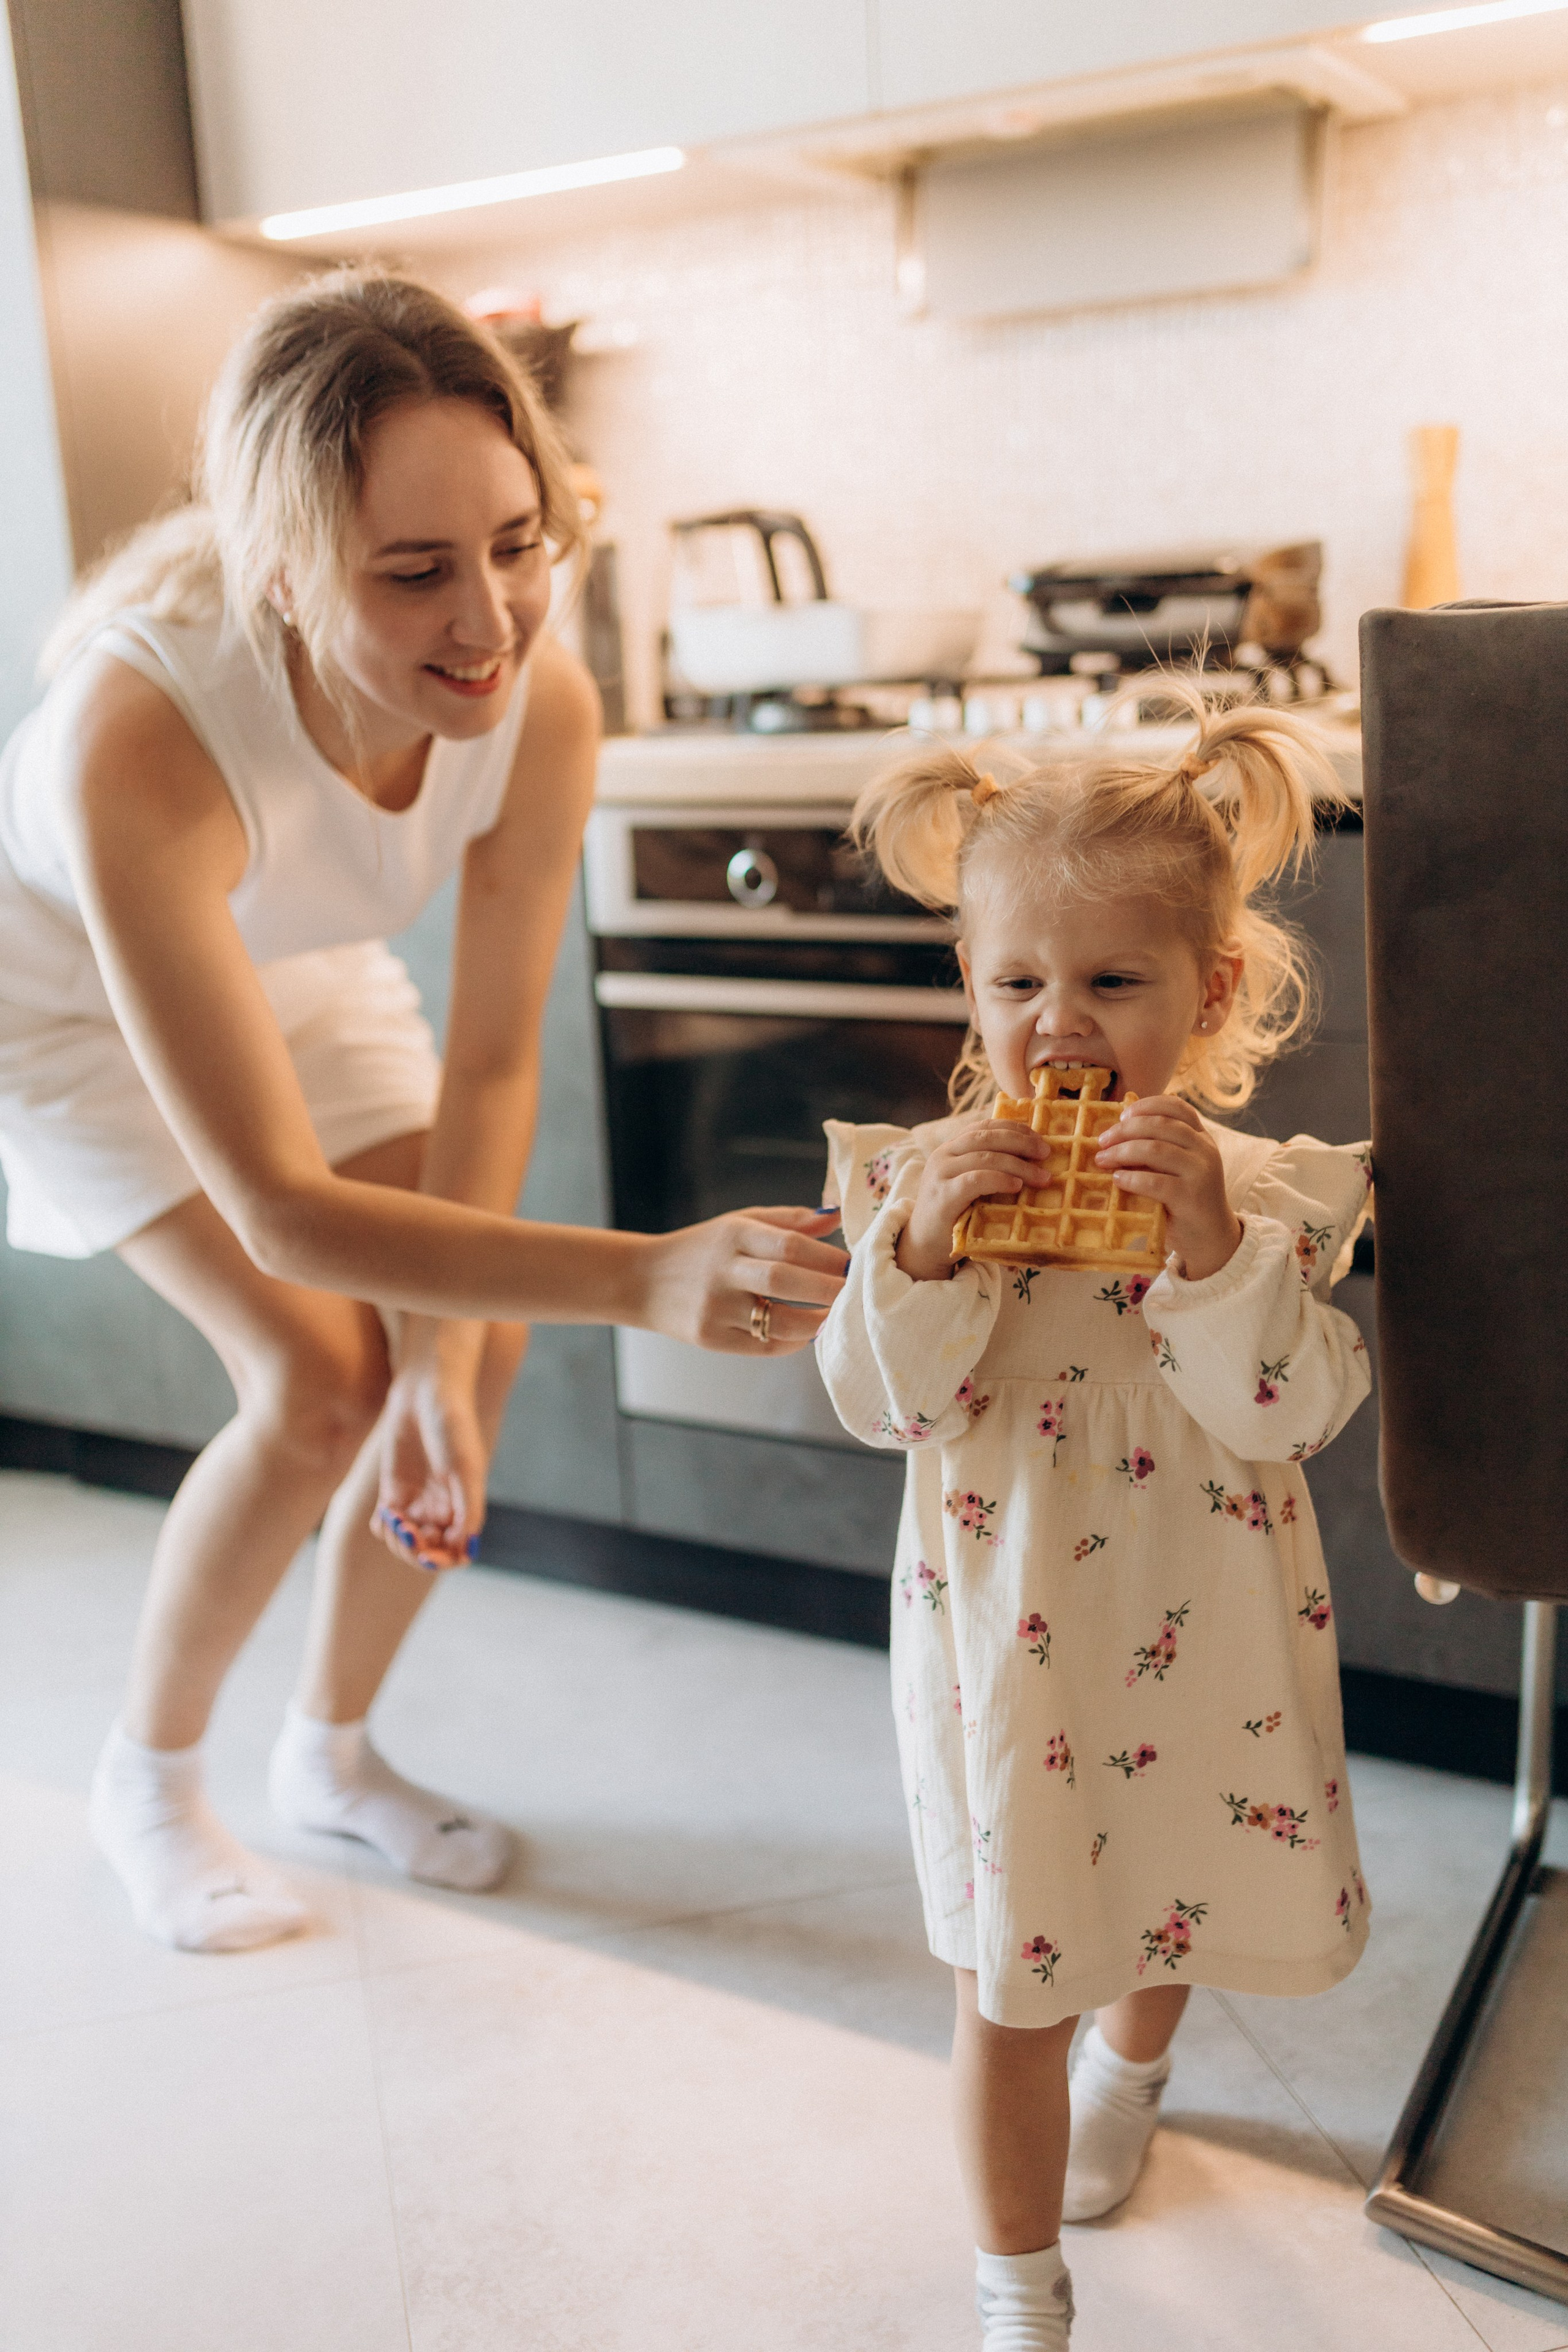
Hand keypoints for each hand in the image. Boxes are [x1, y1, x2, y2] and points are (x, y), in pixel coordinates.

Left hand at [373, 1360, 487, 1571]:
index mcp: (465, 1508)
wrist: (426, 1392)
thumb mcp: (466, 1468)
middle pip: (429, 1552)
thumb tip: (466, 1549)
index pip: (456, 1552)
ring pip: (406, 1542)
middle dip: (418, 1552)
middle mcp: (442, 1509)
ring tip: (396, 1519)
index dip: (444, 1560)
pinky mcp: (394, 1489)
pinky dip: (385, 1527)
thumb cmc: (453, 1426)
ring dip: (399, 1540)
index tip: (432, 1552)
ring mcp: (418, 1501)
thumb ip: (469, 1509)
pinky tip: (387, 1514)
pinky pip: (387, 1524)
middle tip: (409, 1534)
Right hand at [640, 1205, 847, 1353]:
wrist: (643, 1280)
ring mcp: (715, 1307)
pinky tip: (806, 1333)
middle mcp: (723, 1270)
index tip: (854, 1264)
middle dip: (828, 1289)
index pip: (790, 1245)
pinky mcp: (710, 1338)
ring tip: (836, 1317)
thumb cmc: (702, 1249)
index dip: (828, 1257)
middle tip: (856, 1293)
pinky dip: (791, 1342)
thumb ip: (789, 1221)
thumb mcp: (739, 1223)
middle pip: (785, 1281)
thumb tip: (836, 1216)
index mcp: (734, 1234)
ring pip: (779, 1321)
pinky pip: (763, 1346)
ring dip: (816, 1322)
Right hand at [898, 1116, 1048, 1282]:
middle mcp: (943, 1155)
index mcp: (951, 1148)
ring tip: (1042, 1177)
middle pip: (987, 1136)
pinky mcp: (943, 1196)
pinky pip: (975, 1180)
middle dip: (1021, 1142)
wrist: (925, 1246)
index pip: (984, 1126)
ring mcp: (941, 1174)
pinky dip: (1000, 1179)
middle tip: (1046, 1153)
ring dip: (1019, 1165)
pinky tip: (1017, 1186)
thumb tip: (1035, 1160)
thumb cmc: (956, 1216)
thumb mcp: (971, 1185)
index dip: (1014, 1128)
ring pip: (985, 1157)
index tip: (1040, 1137)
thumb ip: (990, 1169)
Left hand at [1093, 1095, 1241, 1281]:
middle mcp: (1205, 1150)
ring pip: (1156, 1149)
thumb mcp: (1177, 1169)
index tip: (1123, 1114)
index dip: (1147, 1105)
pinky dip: (1131, 1178)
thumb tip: (1113, 1134)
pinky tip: (1117, 1180)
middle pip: (1161, 1124)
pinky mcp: (1192, 1198)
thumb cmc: (1184, 1201)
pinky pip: (1155, 1182)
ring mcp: (1201, 1173)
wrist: (1211, 1238)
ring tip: (1103, 1160)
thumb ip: (1158, 1149)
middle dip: (1125, 1129)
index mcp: (1202, 1137)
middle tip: (1102, 1141)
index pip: (1177, 1107)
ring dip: (1123, 1152)